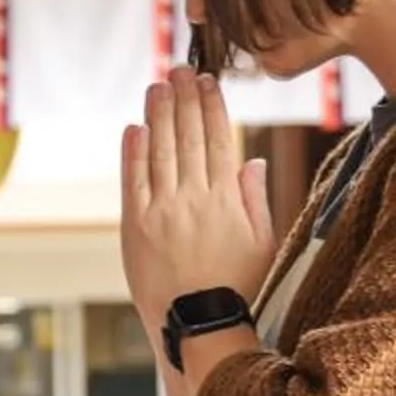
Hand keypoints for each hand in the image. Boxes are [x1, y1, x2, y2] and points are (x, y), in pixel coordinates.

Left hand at [122, 70, 275, 319]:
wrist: (198, 325)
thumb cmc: (237, 287)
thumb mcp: (263, 244)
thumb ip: (256, 199)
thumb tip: (251, 160)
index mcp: (227, 201)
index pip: (218, 140)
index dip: (212, 107)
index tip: (208, 82)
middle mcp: (194, 199)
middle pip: (188, 137)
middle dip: (184, 99)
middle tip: (180, 70)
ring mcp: (162, 211)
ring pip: (160, 151)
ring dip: (158, 115)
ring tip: (158, 86)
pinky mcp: (136, 226)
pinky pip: (133, 180)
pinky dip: (133, 152)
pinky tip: (134, 128)